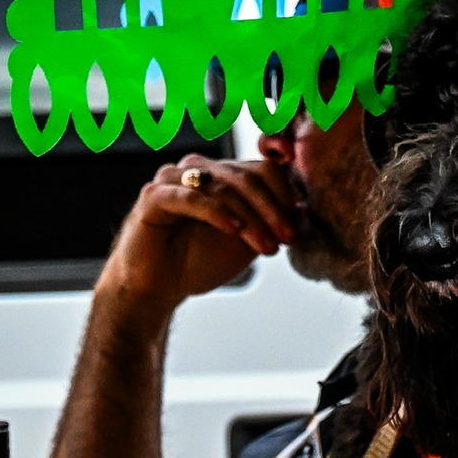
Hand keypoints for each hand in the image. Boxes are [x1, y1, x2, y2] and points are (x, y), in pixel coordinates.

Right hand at [97, 154, 298, 316]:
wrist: (159, 288)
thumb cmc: (201, 261)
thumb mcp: (246, 241)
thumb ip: (270, 221)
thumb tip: (303, 208)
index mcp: (223, 175)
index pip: (264, 169)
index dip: (285, 195)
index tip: (296, 226)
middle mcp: (200, 169)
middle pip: (247, 176)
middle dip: (272, 209)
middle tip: (287, 238)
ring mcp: (175, 178)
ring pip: (223, 185)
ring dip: (251, 217)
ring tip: (266, 246)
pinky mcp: (154, 195)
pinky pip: (190, 197)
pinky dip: (216, 212)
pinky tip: (233, 230)